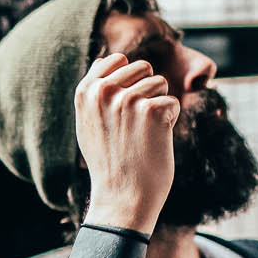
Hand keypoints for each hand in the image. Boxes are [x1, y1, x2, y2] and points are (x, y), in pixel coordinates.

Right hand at [74, 52, 178, 233]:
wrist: (122, 198)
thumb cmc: (109, 162)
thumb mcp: (89, 122)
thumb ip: (95, 90)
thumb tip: (104, 59)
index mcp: (85, 91)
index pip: (118, 59)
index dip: (129, 83)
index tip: (122, 111)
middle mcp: (103, 91)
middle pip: (143, 68)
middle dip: (146, 93)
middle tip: (133, 127)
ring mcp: (127, 99)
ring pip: (160, 84)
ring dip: (158, 109)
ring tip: (141, 136)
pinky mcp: (152, 110)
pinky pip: (173, 103)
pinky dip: (169, 123)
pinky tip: (153, 142)